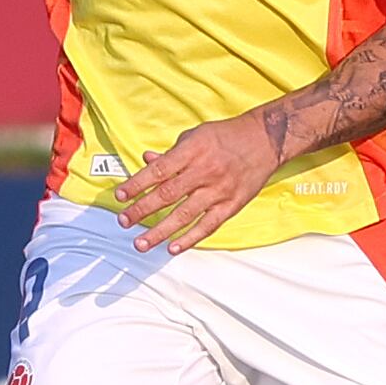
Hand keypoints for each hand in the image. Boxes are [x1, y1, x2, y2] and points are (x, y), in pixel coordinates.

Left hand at [115, 113, 282, 253]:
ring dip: (160, 231)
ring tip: (141, 243)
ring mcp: (219, 190)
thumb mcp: (195, 136)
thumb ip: (171, 154)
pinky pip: (208, 225)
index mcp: (192, 151)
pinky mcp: (232, 204)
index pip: (158, 171)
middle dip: (142, 210)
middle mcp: (205, 171)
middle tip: (124, 221)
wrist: (265, 140)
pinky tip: (172, 248)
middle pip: (168, 195)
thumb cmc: (227, 136)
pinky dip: (190, 238)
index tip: (120, 196)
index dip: (137, 185)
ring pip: (185, 214)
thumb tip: (146, 162)